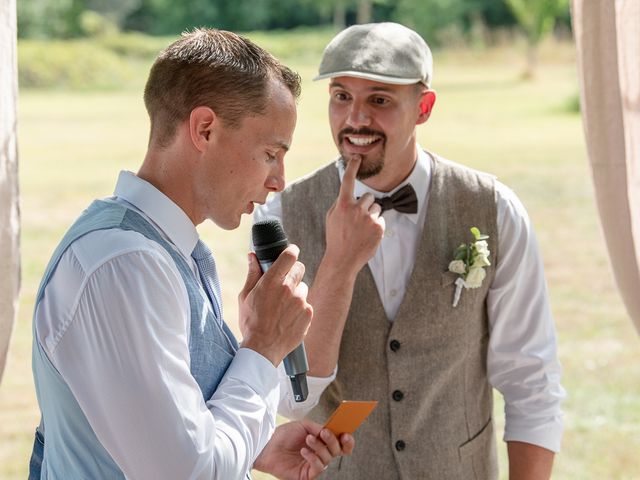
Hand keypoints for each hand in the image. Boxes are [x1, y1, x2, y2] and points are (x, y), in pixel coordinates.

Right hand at [238, 246, 312, 365]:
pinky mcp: (308, 313)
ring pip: (303, 287)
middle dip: (292, 272)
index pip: (289, 256)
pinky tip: (288, 317)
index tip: (290, 252)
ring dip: (295, 292)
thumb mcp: (245, 296)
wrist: (262, 349)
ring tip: (283, 306)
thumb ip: (252, 274)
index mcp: (271, 281)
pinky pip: (306, 303)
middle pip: (299, 268)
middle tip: (283, 283)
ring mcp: (300, 301)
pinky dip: (300, 308)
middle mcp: (288, 289)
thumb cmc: (251, 322)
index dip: (291, 251)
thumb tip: (252, 256)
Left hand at [253, 419, 354, 479]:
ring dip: (319, 447)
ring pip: (328, 458)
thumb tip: (330, 431)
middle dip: (333, 441)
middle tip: (324, 433)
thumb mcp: (304, 425)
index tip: (346, 434)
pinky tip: (304, 451)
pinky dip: (313, 457)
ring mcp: (314, 464)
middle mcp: (319, 453)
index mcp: (321, 441)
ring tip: (308, 439)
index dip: (346, 441)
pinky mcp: (307, 474)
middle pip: (337, 451)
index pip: (340, 443)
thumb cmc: (283, 435)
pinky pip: (318, 468)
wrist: (267, 445)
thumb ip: (319, 428)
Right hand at [324, 155, 384, 277]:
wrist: (343, 259)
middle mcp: (356, 209)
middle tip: (358, 219)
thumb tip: (351, 193)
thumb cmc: (336, 237)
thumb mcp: (332, 217)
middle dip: (365, 205)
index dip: (352, 167)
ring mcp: (369, 218)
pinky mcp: (379, 228)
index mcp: (343, 205)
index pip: (348, 181)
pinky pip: (381, 219)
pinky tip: (367, 235)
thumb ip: (340, 203)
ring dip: (371, 214)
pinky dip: (376, 226)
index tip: (357, 157)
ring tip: (362, 228)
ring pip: (376, 207)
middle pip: (368, 196)